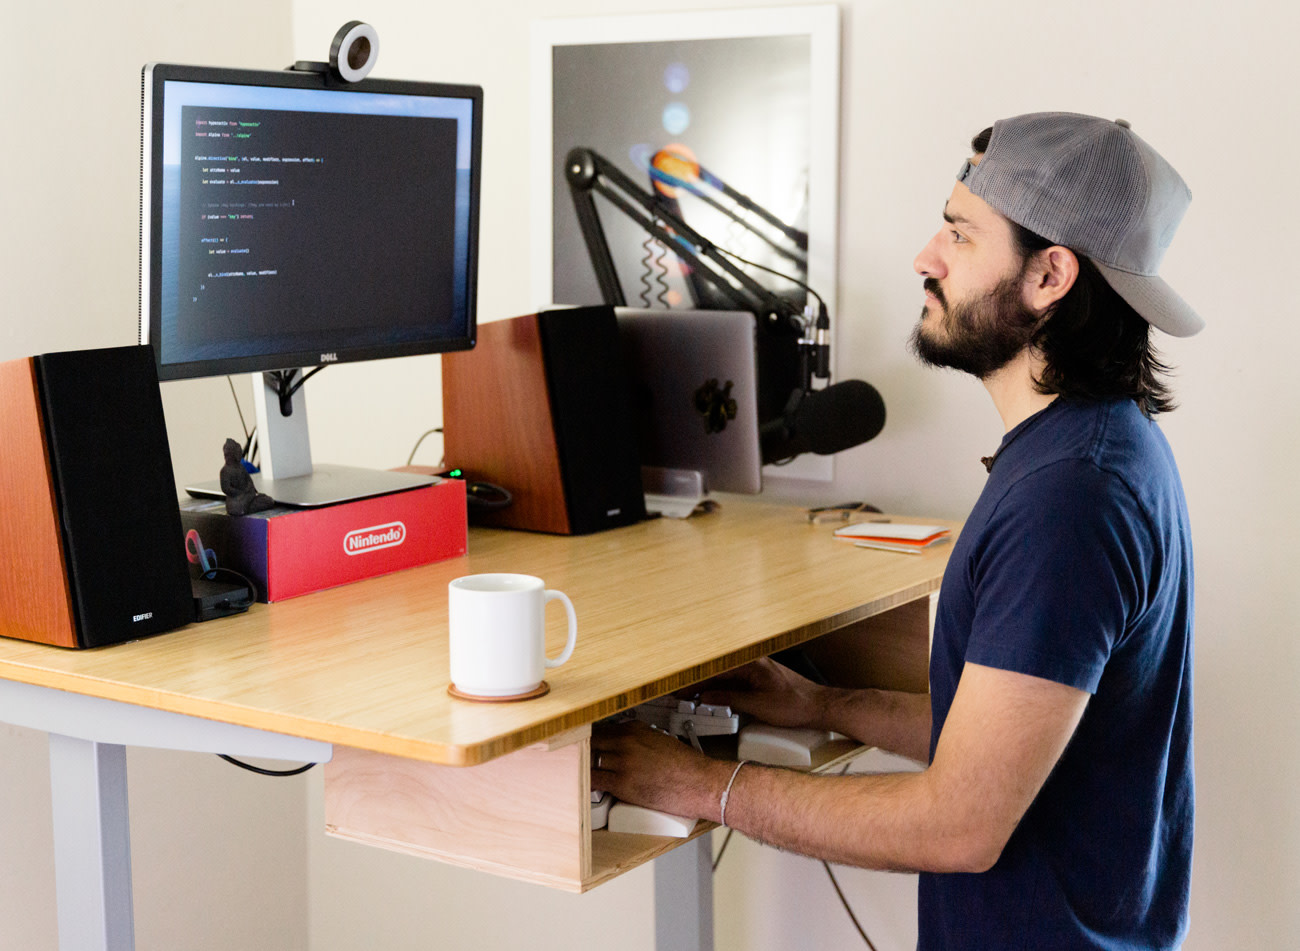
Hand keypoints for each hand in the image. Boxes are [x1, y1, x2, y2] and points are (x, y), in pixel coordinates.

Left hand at [591, 721, 729, 819]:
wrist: (702, 783)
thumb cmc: (686, 767)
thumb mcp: (660, 741)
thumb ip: (637, 741)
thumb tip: (620, 749)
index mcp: (635, 728)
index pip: (600, 730)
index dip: (589, 740)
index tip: (584, 745)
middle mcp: (627, 741)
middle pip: (591, 743)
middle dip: (583, 751)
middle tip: (579, 760)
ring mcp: (624, 761)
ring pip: (589, 761)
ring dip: (584, 767)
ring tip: (581, 773)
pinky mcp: (623, 784)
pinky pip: (593, 780)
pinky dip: (586, 782)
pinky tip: (584, 785)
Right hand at [697, 657, 830, 729]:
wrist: (819, 707)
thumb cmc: (796, 704)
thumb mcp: (758, 706)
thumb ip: (730, 700)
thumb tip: (708, 697)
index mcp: (751, 664)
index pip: (715, 671)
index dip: (696, 681)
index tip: (683, 689)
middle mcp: (754, 663)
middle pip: (719, 672)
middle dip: (700, 684)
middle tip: (684, 695)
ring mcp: (758, 671)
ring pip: (727, 677)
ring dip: (711, 687)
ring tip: (696, 698)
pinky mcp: (762, 680)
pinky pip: (737, 682)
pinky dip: (724, 690)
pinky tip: (718, 698)